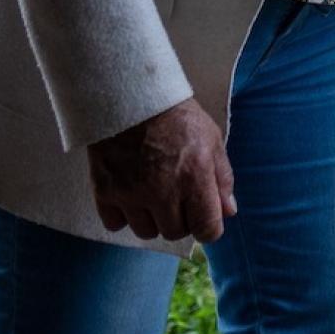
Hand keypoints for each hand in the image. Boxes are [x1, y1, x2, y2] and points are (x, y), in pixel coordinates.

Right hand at [89, 97, 234, 243]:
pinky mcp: (105, 192)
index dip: (209, 227)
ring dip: (152, 219)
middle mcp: (163, 192)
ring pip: (145, 232)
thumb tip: (228, 212)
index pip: (207, 229)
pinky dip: (124, 215)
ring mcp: (131, 194)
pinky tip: (131, 195)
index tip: (205, 218)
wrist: (133, 100)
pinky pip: (115, 224)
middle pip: (175, 233)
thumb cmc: (179, 119)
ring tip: (154, 195)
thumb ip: (222, 179)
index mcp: (195, 178)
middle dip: (181, 220)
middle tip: (178, 198)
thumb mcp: (212, 141)